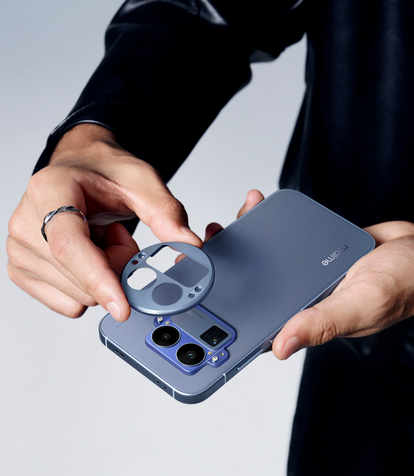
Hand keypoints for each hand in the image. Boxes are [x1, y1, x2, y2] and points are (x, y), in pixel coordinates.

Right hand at [7, 124, 201, 320]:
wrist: (80, 169)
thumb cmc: (104, 171)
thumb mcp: (141, 180)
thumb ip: (166, 211)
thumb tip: (189, 244)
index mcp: (49, 191)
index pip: (69, 246)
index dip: (98, 278)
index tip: (124, 307)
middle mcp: (26, 222)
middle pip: (79, 278)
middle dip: (116, 269)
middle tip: (121, 237)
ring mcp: (19, 249)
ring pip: (77, 296)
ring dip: (104, 277)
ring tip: (103, 240)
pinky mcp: (23, 270)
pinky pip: (69, 303)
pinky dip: (90, 286)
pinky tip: (89, 255)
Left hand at [219, 190, 413, 360]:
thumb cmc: (401, 285)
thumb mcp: (360, 303)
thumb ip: (322, 322)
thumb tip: (282, 346)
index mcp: (305, 318)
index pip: (257, 320)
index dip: (227, 310)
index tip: (200, 291)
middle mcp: (299, 296)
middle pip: (253, 284)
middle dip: (226, 266)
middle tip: (205, 247)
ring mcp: (302, 272)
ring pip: (263, 257)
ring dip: (242, 239)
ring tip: (227, 223)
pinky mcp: (308, 250)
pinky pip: (280, 237)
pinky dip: (266, 222)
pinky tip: (256, 209)